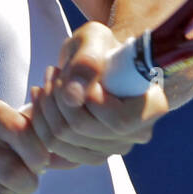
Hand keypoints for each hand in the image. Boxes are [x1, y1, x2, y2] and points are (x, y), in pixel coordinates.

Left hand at [23, 21, 168, 166]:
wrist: (95, 61)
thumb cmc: (100, 46)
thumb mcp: (94, 39)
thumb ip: (86, 62)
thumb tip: (72, 98)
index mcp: (152, 107)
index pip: (117, 120)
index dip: (88, 98)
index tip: (76, 71)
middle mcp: (137, 134)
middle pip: (81, 130)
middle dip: (56, 97)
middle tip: (53, 71)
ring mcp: (113, 148)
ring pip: (62, 141)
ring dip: (44, 108)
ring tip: (47, 82)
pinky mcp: (89, 154)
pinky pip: (54, 151)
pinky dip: (39, 125)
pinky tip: (40, 101)